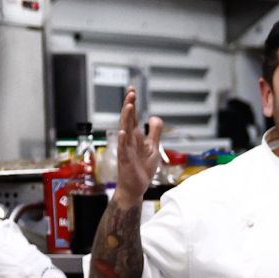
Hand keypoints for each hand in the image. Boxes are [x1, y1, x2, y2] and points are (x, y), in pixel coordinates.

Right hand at [114, 87, 164, 207]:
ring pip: (124, 130)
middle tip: (131, 92)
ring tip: (128, 105)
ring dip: (126, 118)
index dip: (132, 103)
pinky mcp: (126, 160)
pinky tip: (123, 132)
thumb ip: (154, 132)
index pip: (133, 116)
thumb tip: (154, 117)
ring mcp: (126, 149)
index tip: (132, 90)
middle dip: (129, 105)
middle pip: (128, 119)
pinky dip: (123, 140)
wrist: (135, 187)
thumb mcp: (152, 147)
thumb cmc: (141, 168)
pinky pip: (123, 149)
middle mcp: (129, 140)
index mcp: (135, 136)